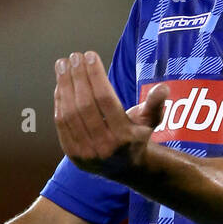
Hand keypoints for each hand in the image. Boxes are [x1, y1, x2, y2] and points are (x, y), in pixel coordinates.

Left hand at [53, 50, 169, 177]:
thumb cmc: (136, 136)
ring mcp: (86, 152)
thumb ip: (156, 104)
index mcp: (124, 137)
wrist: (123, 168)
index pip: (105, 100)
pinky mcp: (72, 154)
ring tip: (62, 65)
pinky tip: (60, 84)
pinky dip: (59, 101)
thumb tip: (163, 88)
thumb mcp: (150, 121)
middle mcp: (104, 147)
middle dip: (77, 77)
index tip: (89, 55)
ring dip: (64, 86)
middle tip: (74, 57)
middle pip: (85, 105)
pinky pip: (61, 123)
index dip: (96, 75)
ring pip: (70, 113)